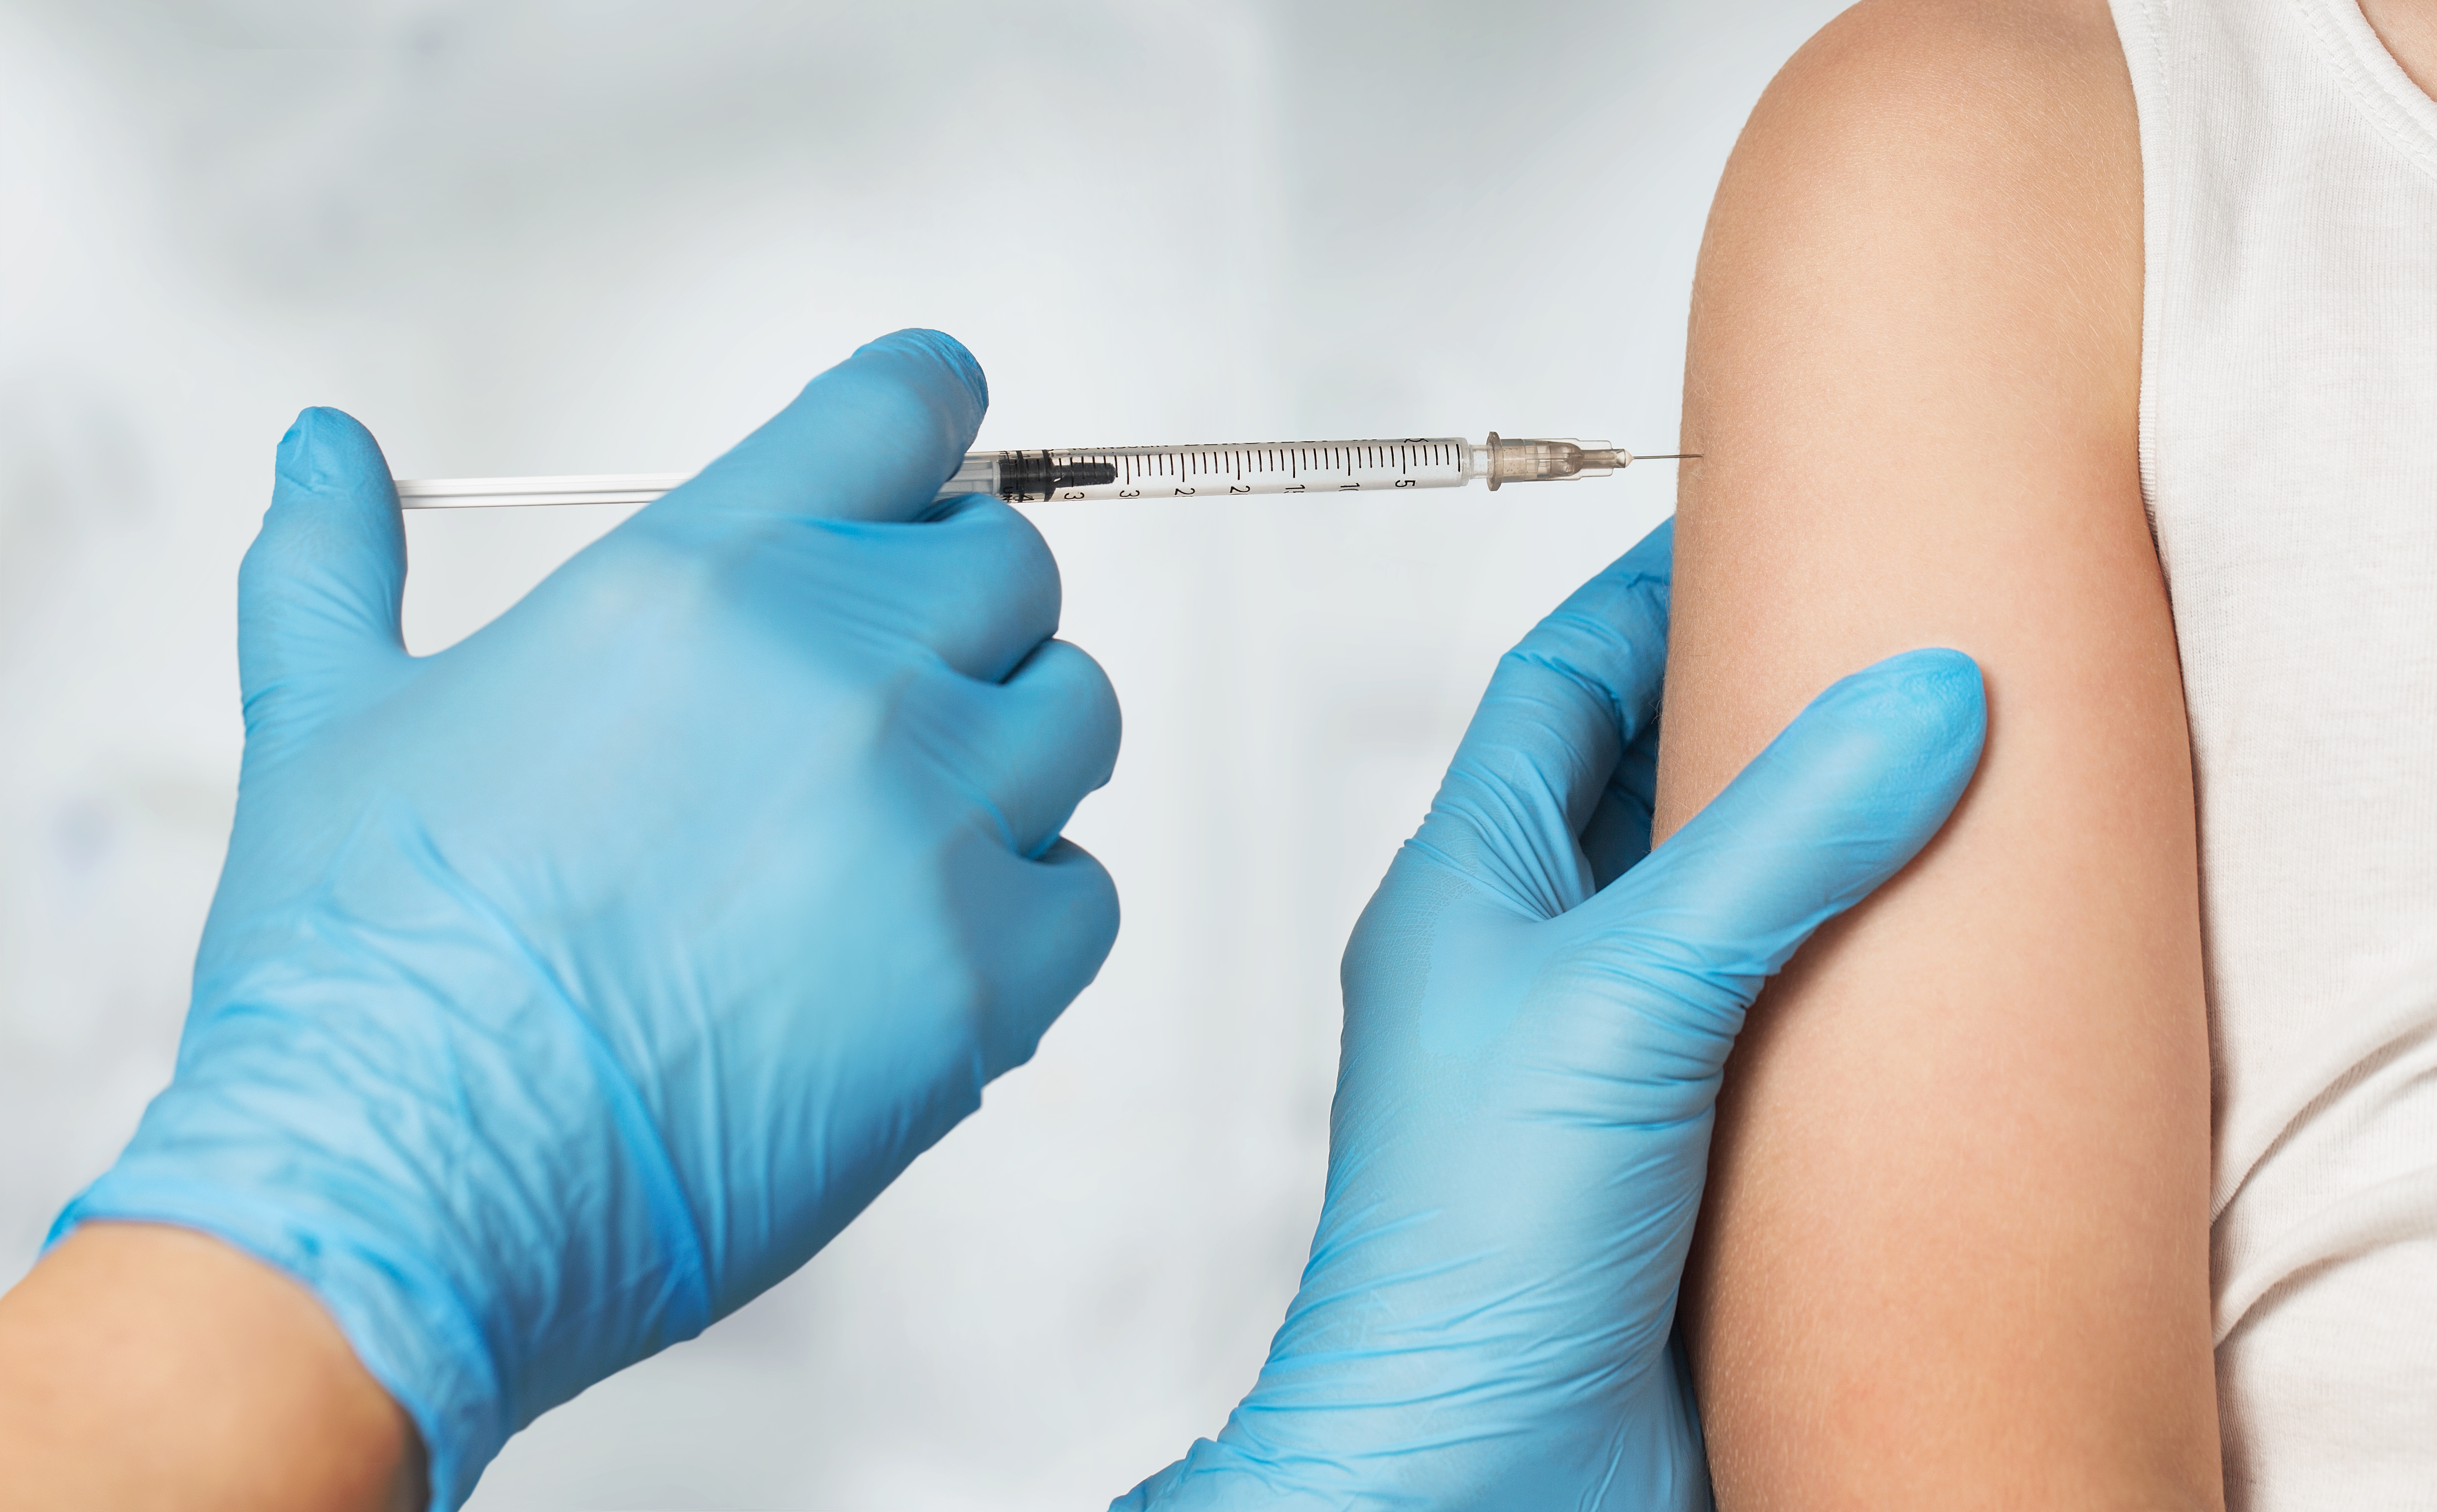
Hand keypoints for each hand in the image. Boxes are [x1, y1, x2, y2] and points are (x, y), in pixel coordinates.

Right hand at [53, 331, 1120, 1509]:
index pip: (902, 412)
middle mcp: (844, 674)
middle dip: (953, 616)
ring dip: (1006, 755)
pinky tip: (912, 955)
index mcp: (701, 579)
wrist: (408, 1188)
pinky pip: (1084, 891)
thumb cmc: (364, 968)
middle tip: (866, 705)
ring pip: (1072, 716)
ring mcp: (933, 825)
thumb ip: (335, 563)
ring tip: (893, 834)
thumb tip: (321, 449)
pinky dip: (1025, 910)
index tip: (928, 456)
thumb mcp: (325, 723)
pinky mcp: (989, 976)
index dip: (927, 420)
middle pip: (1007, 569)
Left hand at [1117, 521, 1983, 1508]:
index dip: (1651, 591)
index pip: (1561, 683)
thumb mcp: (1630, 999)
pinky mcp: (1675, 1154)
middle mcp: (1531, 959)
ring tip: (1922, 771)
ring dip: (1806, 842)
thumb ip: (1776, 845)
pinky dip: (1837, 974)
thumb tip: (1912, 698)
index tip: (1751, 519)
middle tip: (1872, 636)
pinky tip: (1920, 963)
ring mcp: (1604, 1056)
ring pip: (1713, 899)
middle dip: (1749, 704)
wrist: (1472, 1472)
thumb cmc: (1462, 1253)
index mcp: (1473, 886)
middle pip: (1643, 779)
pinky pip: (1764, 1020)